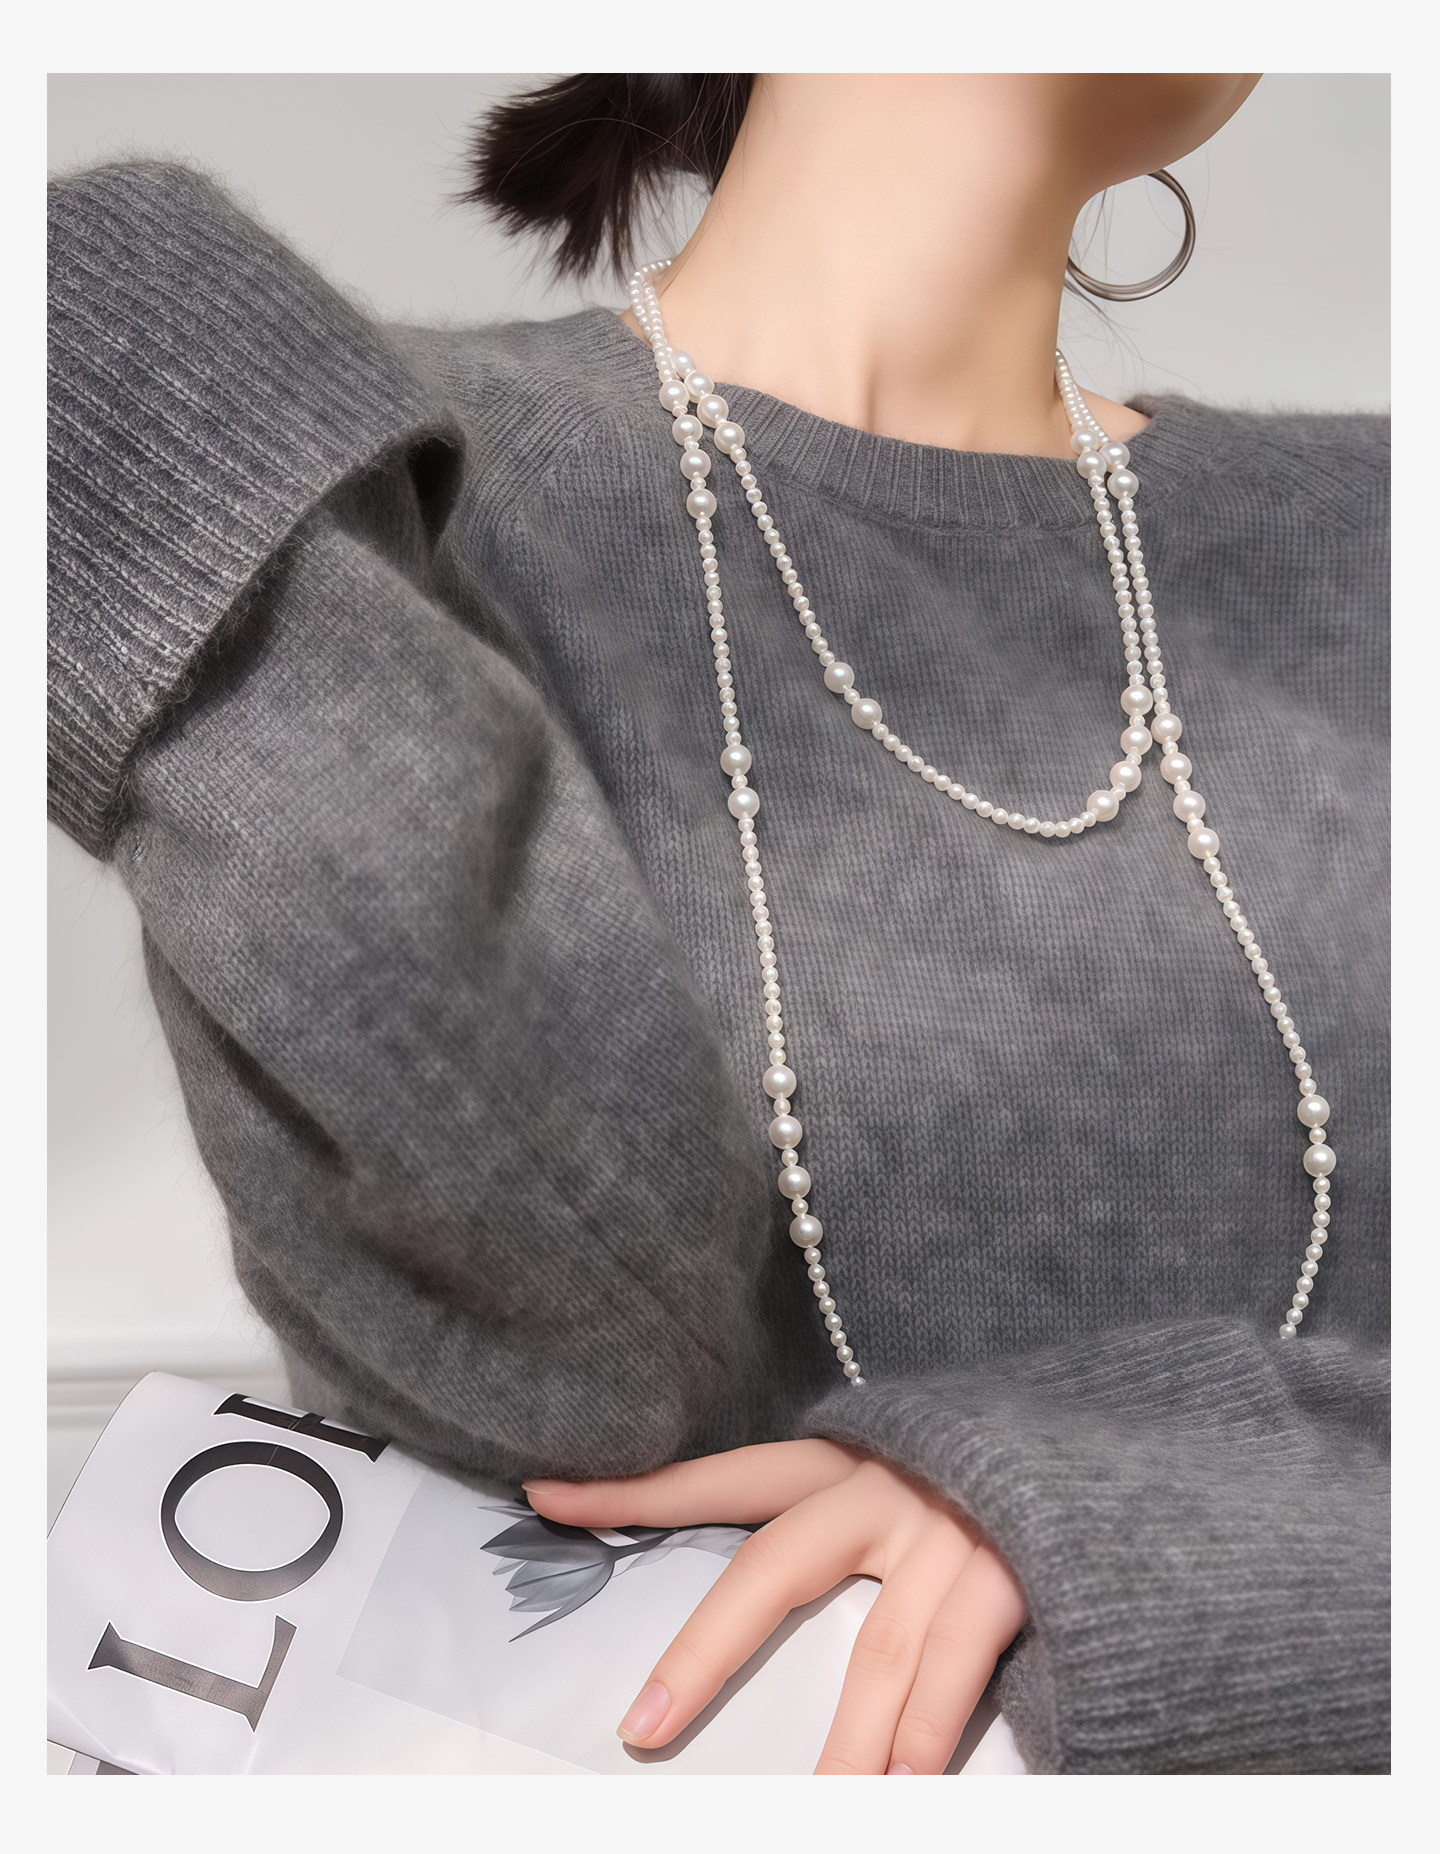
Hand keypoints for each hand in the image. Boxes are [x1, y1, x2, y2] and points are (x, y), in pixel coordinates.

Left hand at [523, 1439, 1026, 1774]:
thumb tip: (755, 1593)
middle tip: (643, 1728)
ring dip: (846, 1748)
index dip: (636, 1489)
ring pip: (879, 1655)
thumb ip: (839, 1525)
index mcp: (847, 1457)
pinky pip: (959, 1669)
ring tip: (819, 1811)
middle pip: (775, 1568)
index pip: (724, 1477)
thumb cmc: (988, 1472)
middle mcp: (888, 1482)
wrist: (1115, 1433)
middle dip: (706, 1653)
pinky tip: (904, 1788)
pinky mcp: (1020, 1562)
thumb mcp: (905, 1475)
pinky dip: (929, 1737)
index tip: (542, 1498)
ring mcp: (954, 1525)